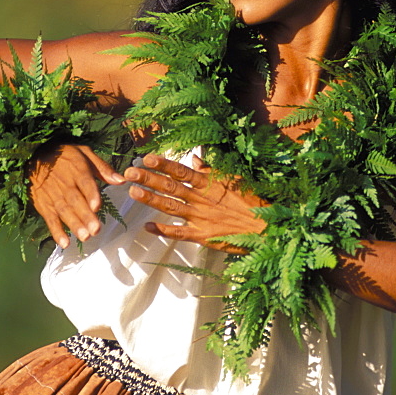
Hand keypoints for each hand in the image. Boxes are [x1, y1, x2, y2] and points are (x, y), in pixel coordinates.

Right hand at [29, 143, 124, 246]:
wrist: (34, 157)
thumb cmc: (65, 155)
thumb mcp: (85, 153)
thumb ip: (103, 168)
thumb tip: (122, 180)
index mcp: (77, 169)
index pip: (84, 182)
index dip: (90, 194)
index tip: (97, 206)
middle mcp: (64, 183)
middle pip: (75, 201)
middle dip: (85, 216)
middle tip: (96, 230)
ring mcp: (53, 196)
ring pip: (64, 212)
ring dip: (74, 225)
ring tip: (85, 237)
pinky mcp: (44, 205)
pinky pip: (50, 219)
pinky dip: (56, 232)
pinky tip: (65, 243)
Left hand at [124, 153, 265, 250]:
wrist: (266, 228)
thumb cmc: (252, 202)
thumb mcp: (234, 180)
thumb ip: (210, 170)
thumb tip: (194, 159)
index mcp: (209, 184)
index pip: (181, 172)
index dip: (163, 165)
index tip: (146, 158)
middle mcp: (201, 199)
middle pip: (170, 187)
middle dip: (149, 178)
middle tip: (129, 172)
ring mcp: (201, 218)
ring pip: (171, 207)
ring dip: (151, 199)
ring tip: (133, 192)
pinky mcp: (203, 236)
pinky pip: (179, 233)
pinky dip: (163, 230)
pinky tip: (147, 227)